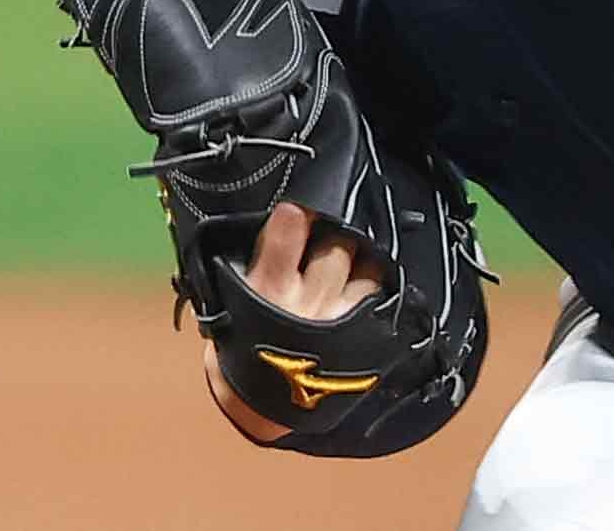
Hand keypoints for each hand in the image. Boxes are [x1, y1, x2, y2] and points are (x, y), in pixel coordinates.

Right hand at [201, 202, 387, 443]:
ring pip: (367, 270)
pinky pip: (381, 302)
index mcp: (266, 289)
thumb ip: (256, 263)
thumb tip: (280, 220)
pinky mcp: (360, 344)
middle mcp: (305, 304)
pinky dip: (376, 289)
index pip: (286, 234)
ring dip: (364, 260)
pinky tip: (369, 285)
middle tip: (331, 232)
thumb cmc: (240, 347)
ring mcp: (337, 323)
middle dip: (336, 232)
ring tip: (354, 261)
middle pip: (337, 246)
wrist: (256, 409)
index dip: (298, 212)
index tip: (302, 205)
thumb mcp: (231, 303)